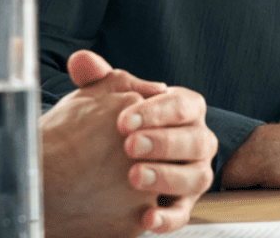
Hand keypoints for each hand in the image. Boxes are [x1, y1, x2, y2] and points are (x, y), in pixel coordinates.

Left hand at [42, 51, 214, 236]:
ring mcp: (193, 174)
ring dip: (168, 177)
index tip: (123, 121)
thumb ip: (97, 80)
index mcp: (185, 110)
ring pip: (197, 177)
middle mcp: (198, 142)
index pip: (184, 105)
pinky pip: (182, 214)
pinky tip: (146, 218)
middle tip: (129, 146)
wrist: (109, 164)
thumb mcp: (108, 100)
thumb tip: (81, 60)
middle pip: (196, 140)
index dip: (157, 112)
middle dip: (164, 143)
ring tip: (134, 177)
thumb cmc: (118, 126)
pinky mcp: (182, 205)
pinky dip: (167, 218)